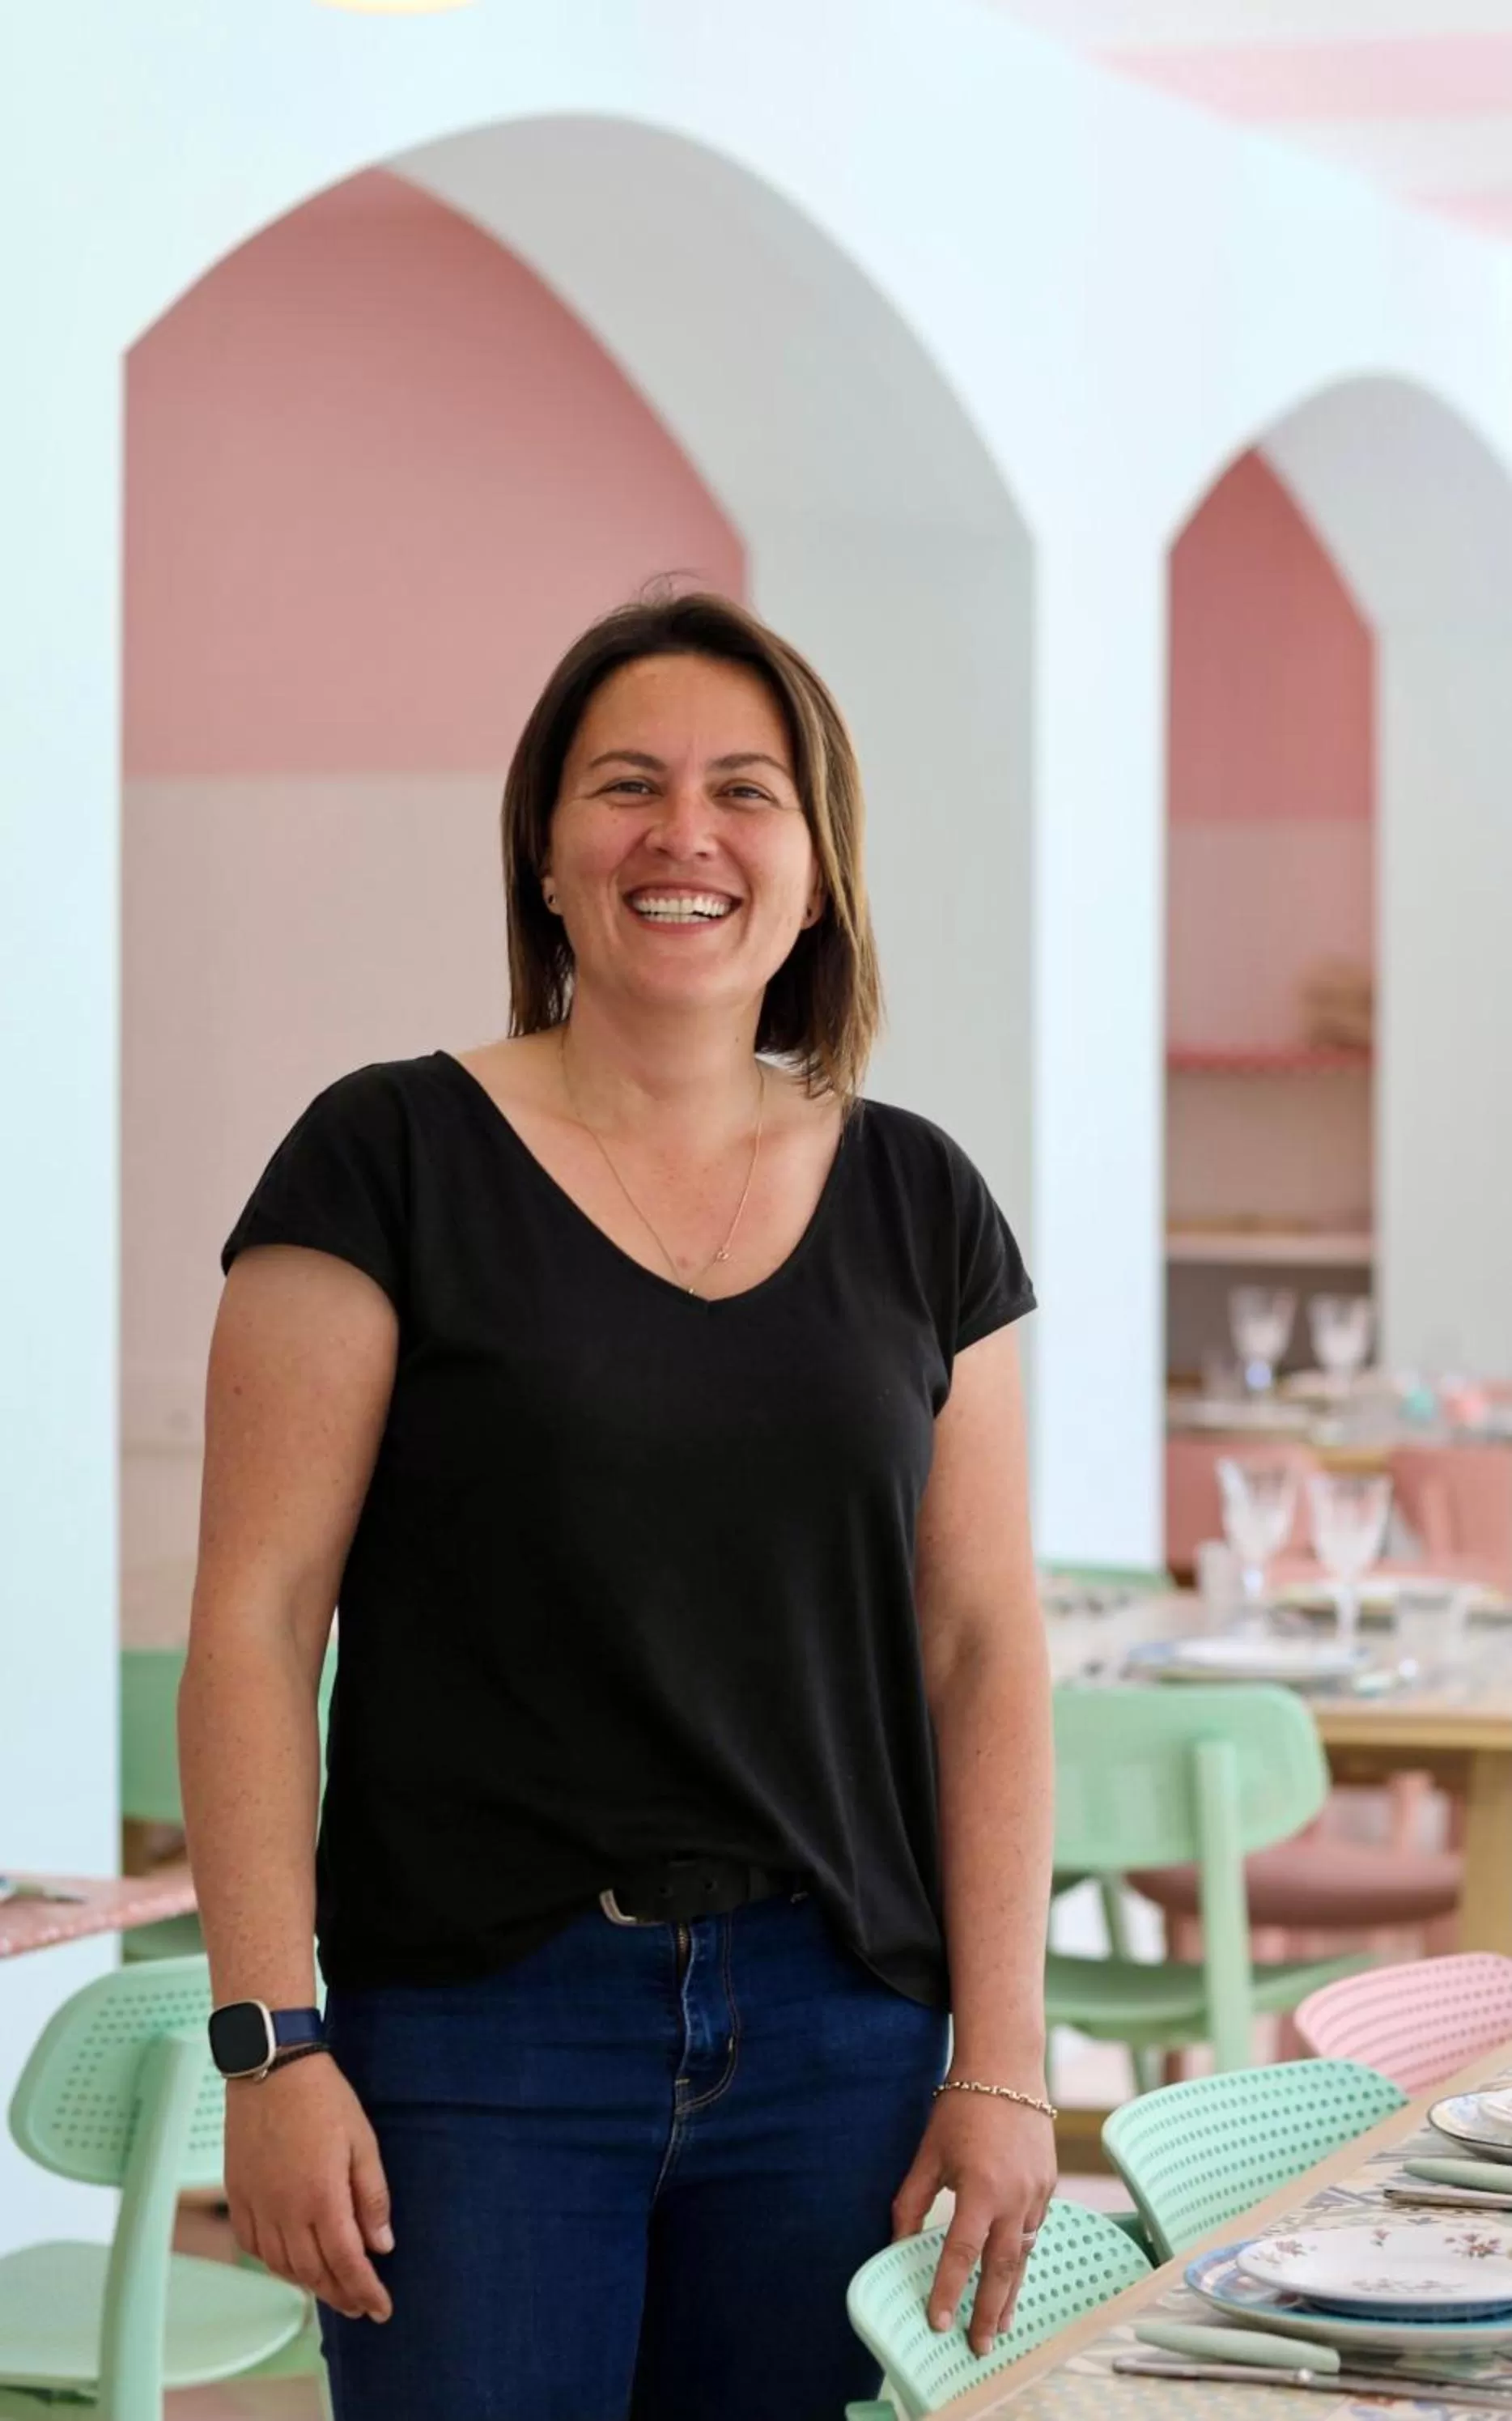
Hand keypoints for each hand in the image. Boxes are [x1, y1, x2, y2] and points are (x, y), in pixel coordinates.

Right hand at [224, 2053, 393, 2321]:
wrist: (271, 2068)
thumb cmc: (324, 2099)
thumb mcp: (363, 2141)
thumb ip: (372, 2197)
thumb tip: (382, 2246)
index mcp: (322, 2198)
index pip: (347, 2263)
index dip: (366, 2291)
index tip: (382, 2310)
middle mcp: (286, 2211)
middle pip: (314, 2273)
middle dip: (341, 2295)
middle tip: (361, 2306)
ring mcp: (258, 2206)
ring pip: (283, 2266)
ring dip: (310, 2284)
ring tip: (332, 2289)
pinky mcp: (238, 2196)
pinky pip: (256, 2247)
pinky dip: (276, 2264)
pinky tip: (291, 2263)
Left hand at [891, 2090, 1056, 2357]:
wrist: (1006, 2067)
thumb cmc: (961, 2107)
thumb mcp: (928, 2154)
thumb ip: (912, 2203)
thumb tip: (895, 2245)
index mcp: (980, 2190)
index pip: (961, 2255)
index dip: (947, 2292)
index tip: (937, 2323)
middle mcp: (1014, 2198)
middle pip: (1001, 2269)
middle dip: (989, 2312)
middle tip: (978, 2346)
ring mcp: (1037, 2193)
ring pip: (1023, 2254)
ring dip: (1009, 2291)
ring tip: (998, 2324)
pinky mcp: (1049, 2185)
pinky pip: (1033, 2229)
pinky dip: (1021, 2254)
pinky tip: (1011, 2271)